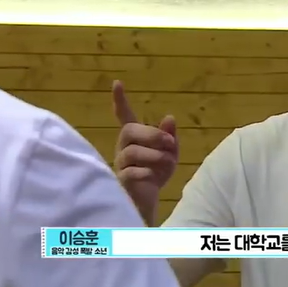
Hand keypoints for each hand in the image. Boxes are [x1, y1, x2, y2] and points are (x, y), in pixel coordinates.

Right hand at [112, 80, 177, 225]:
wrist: (149, 203)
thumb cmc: (156, 174)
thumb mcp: (169, 154)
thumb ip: (169, 136)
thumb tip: (169, 117)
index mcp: (134, 139)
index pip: (125, 117)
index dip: (120, 101)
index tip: (117, 83)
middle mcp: (123, 149)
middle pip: (129, 130)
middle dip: (152, 134)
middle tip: (170, 142)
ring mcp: (119, 165)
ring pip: (132, 152)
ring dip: (155, 156)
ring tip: (169, 163)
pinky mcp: (120, 183)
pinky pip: (132, 172)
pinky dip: (149, 173)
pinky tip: (155, 178)